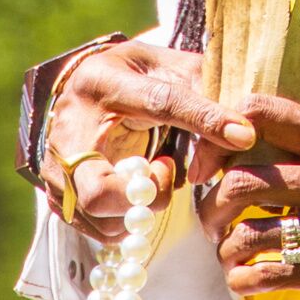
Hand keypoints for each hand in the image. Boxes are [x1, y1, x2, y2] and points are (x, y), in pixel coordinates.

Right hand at [47, 38, 253, 245]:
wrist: (82, 89)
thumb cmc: (133, 80)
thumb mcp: (167, 68)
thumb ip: (201, 91)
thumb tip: (244, 132)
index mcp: (104, 84)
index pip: (159, 103)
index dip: (203, 120)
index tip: (243, 134)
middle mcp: (70, 130)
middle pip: (100, 192)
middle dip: (147, 195)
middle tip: (166, 168)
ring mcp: (55, 171)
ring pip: (103, 220)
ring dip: (142, 208)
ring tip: (152, 171)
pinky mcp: (57, 198)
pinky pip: (99, 230)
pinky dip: (129, 219)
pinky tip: (136, 189)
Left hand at [201, 94, 299, 299]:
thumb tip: (245, 147)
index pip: (260, 112)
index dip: (217, 136)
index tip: (206, 164)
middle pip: (243, 180)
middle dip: (211, 205)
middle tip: (210, 220)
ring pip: (251, 234)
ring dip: (226, 249)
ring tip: (228, 254)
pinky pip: (273, 275)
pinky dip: (245, 280)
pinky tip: (244, 280)